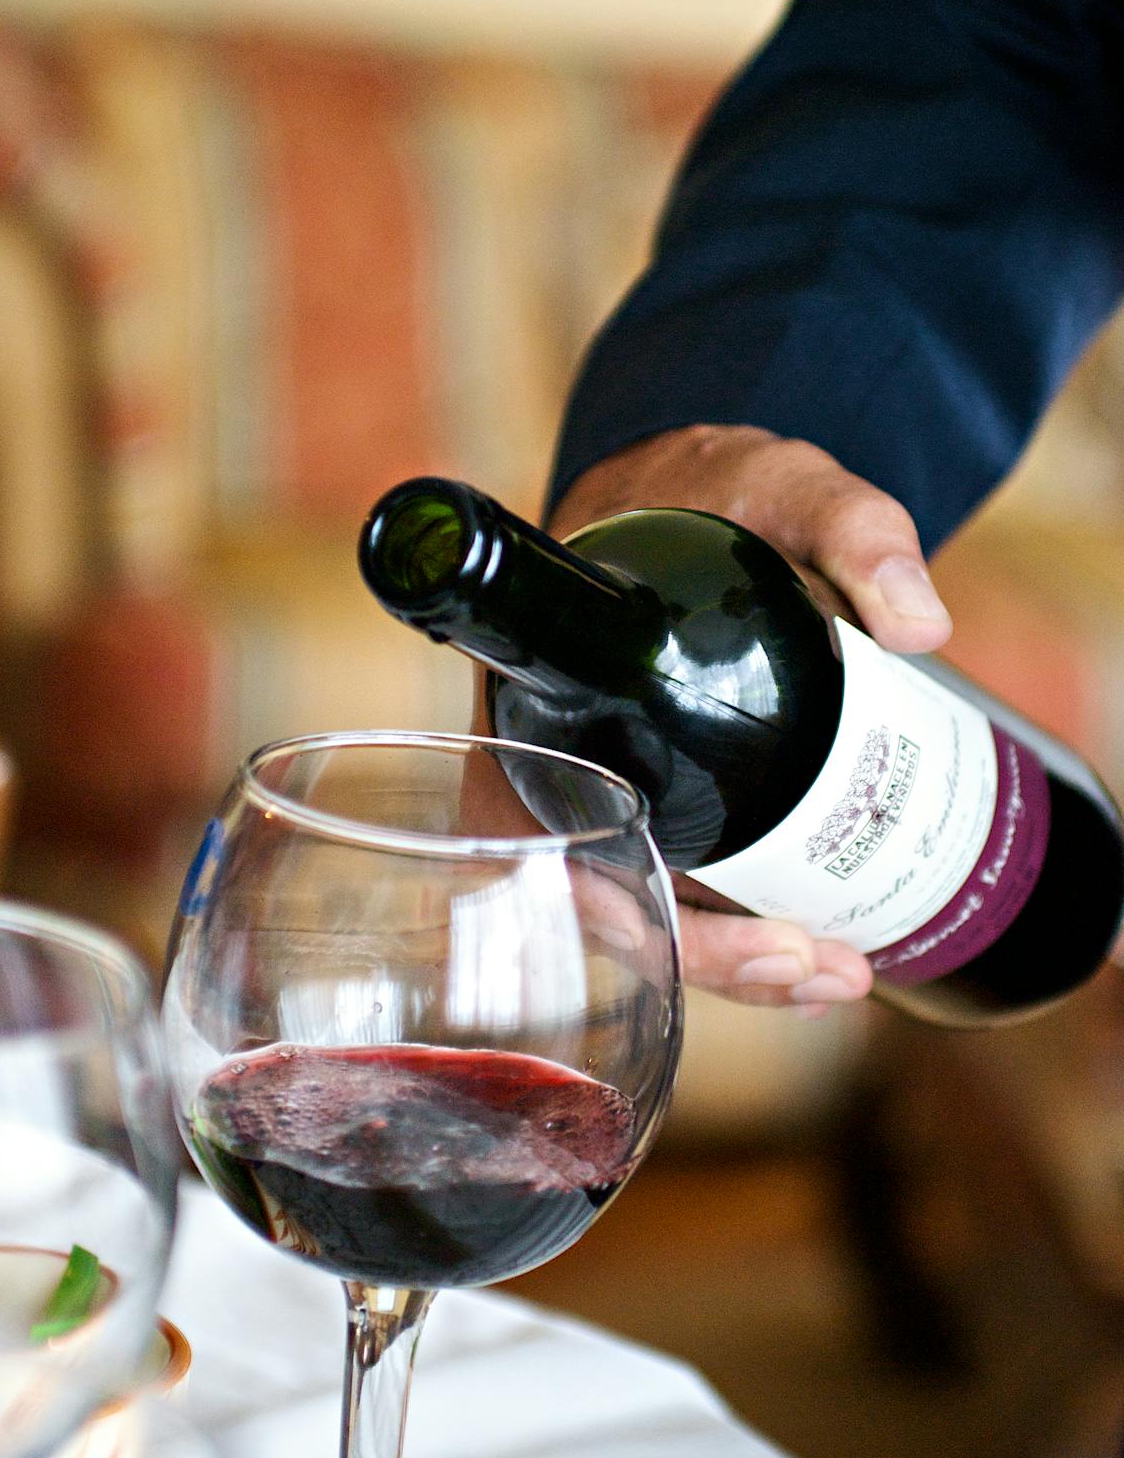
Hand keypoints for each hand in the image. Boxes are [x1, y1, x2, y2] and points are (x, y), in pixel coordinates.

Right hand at [547, 424, 954, 1016]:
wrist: (693, 485)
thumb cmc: (712, 484)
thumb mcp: (785, 486)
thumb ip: (854, 528)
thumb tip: (923, 626)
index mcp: (533, 696)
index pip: (549, 845)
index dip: (637, 918)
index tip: (762, 937)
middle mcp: (547, 759)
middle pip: (600, 905)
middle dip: (715, 961)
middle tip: (826, 969)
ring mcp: (595, 782)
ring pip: (639, 909)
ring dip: (734, 964)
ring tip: (841, 973)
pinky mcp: (646, 792)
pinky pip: (669, 881)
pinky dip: (733, 928)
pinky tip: (811, 945)